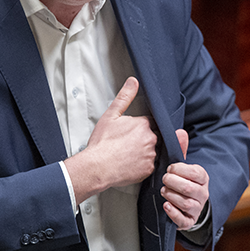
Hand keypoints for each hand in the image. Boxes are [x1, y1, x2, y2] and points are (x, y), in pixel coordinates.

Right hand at [64, 77, 157, 203]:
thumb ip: (124, 97)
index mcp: (144, 124)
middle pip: (154, 136)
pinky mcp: (149, 169)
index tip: (132, 133)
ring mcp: (151, 154)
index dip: (141, 127)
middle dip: (144, 139)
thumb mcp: (111, 116)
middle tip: (127, 145)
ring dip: (145, 152)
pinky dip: (143, 165)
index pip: (150, 122)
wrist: (96, 167)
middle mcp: (151, 138)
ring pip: (153, 151)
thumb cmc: (101, 142)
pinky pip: (150, 165)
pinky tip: (131, 164)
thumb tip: (133, 81)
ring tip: (128, 155)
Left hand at [161, 129, 209, 229]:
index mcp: (203, 178)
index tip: (170, 168)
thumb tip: (180, 132)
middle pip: (189, 188)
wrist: (187, 205)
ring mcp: (197, 209)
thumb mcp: (183, 167)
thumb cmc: (182, 182)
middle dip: (173, 182)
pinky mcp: (189, 221)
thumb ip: (181, 151)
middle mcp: (203, 194)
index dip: (180, 170)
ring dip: (171, 195)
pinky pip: (183, 220)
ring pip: (186, 203)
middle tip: (164, 179)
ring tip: (163, 191)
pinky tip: (166, 205)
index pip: (195, 173)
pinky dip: (173, 213)